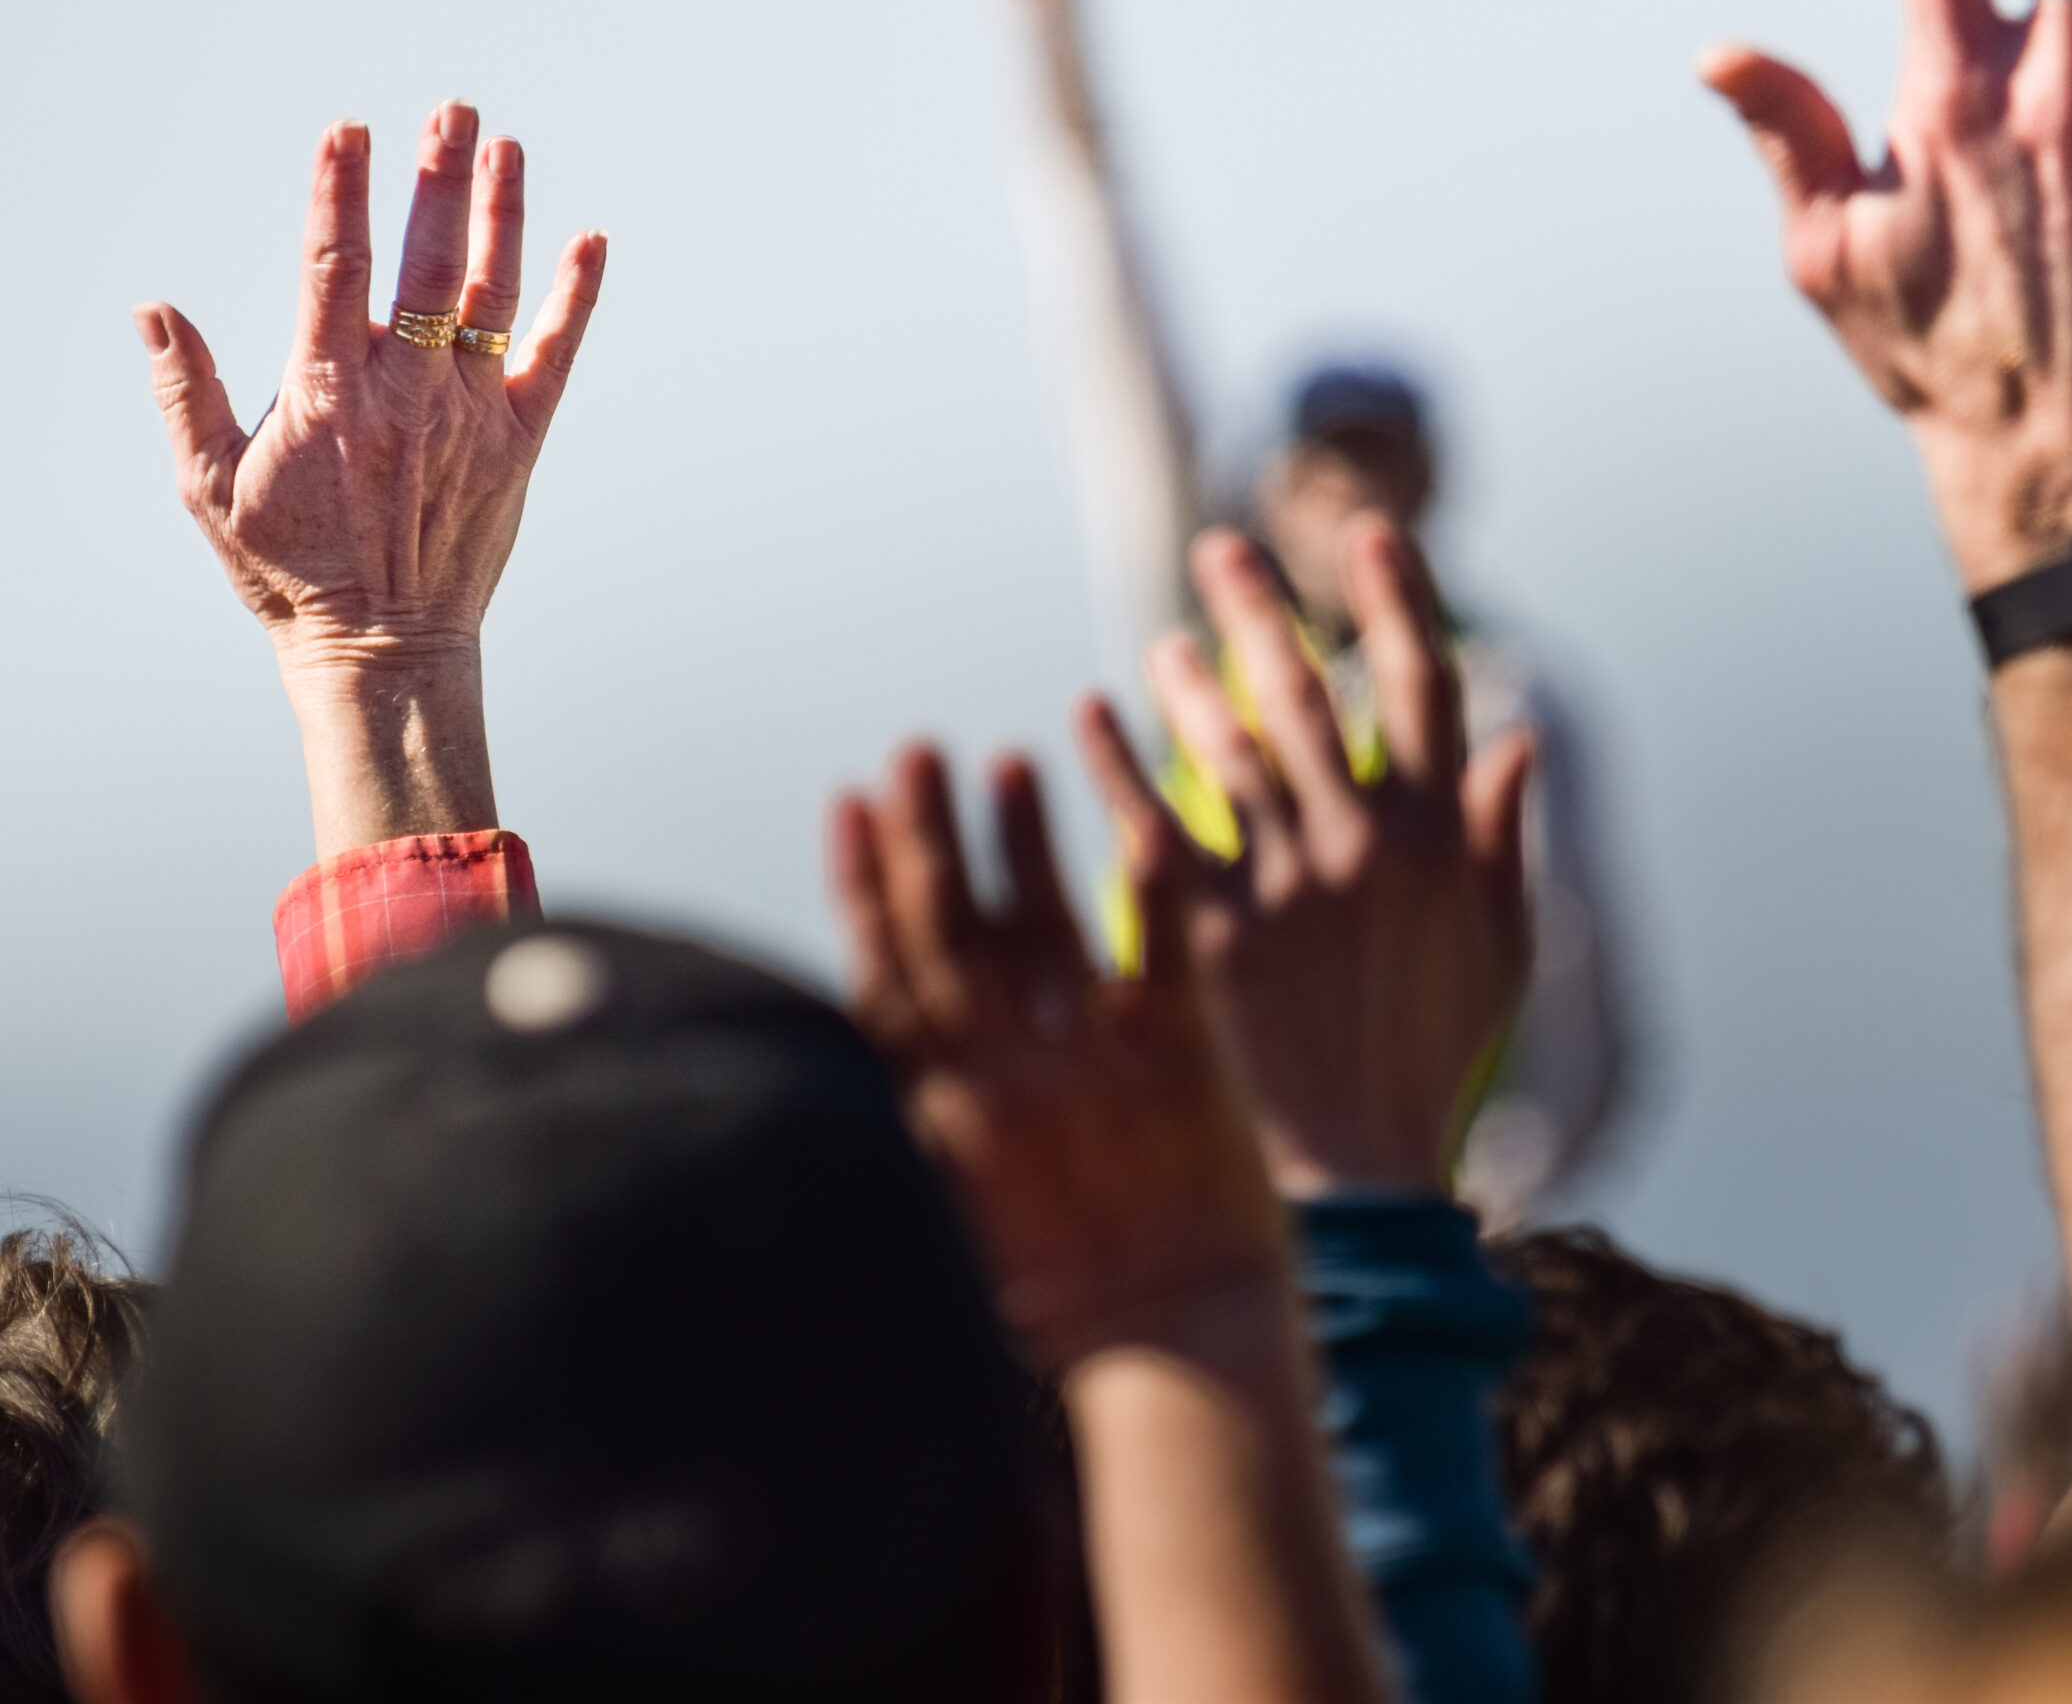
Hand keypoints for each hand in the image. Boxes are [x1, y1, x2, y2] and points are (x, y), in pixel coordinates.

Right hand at [143, 105, 604, 854]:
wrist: (386, 649)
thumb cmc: (290, 571)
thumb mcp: (210, 487)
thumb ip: (188, 393)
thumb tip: (156, 311)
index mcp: (327, 391)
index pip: (331, 267)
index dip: (339, 192)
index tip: (349, 130)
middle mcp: (406, 391)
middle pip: (423, 263)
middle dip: (437, 179)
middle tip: (451, 109)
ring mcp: (470, 414)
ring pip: (491, 295)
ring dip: (501, 216)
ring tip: (506, 146)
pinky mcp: (519, 443)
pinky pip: (556, 357)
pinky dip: (577, 301)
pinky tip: (591, 243)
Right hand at [832, 741, 1286, 1366]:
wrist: (1177, 1358)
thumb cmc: (1068, 1296)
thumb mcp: (967, 1210)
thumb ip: (933, 1113)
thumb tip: (896, 1021)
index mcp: (946, 1118)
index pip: (887, 977)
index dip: (866, 884)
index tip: (853, 802)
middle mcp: (1006, 1085)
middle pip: (952, 936)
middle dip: (927, 838)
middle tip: (916, 750)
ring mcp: (1090, 1075)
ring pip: (1043, 933)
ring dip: (1020, 844)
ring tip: (1011, 761)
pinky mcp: (1182, 1073)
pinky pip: (1159, 964)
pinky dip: (1147, 895)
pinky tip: (1139, 822)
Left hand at [1083, 518, 1534, 1199]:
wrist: (1361, 1155)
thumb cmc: (1435, 1049)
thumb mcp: (1500, 945)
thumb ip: (1500, 835)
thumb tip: (1522, 734)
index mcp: (1434, 834)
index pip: (1418, 683)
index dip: (1396, 598)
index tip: (1370, 535)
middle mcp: (1357, 840)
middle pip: (1303, 691)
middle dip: (1261, 610)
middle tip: (1222, 552)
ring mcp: (1281, 880)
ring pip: (1224, 745)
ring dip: (1187, 678)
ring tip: (1163, 641)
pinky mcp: (1210, 926)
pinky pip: (1154, 822)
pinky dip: (1117, 762)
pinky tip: (1086, 715)